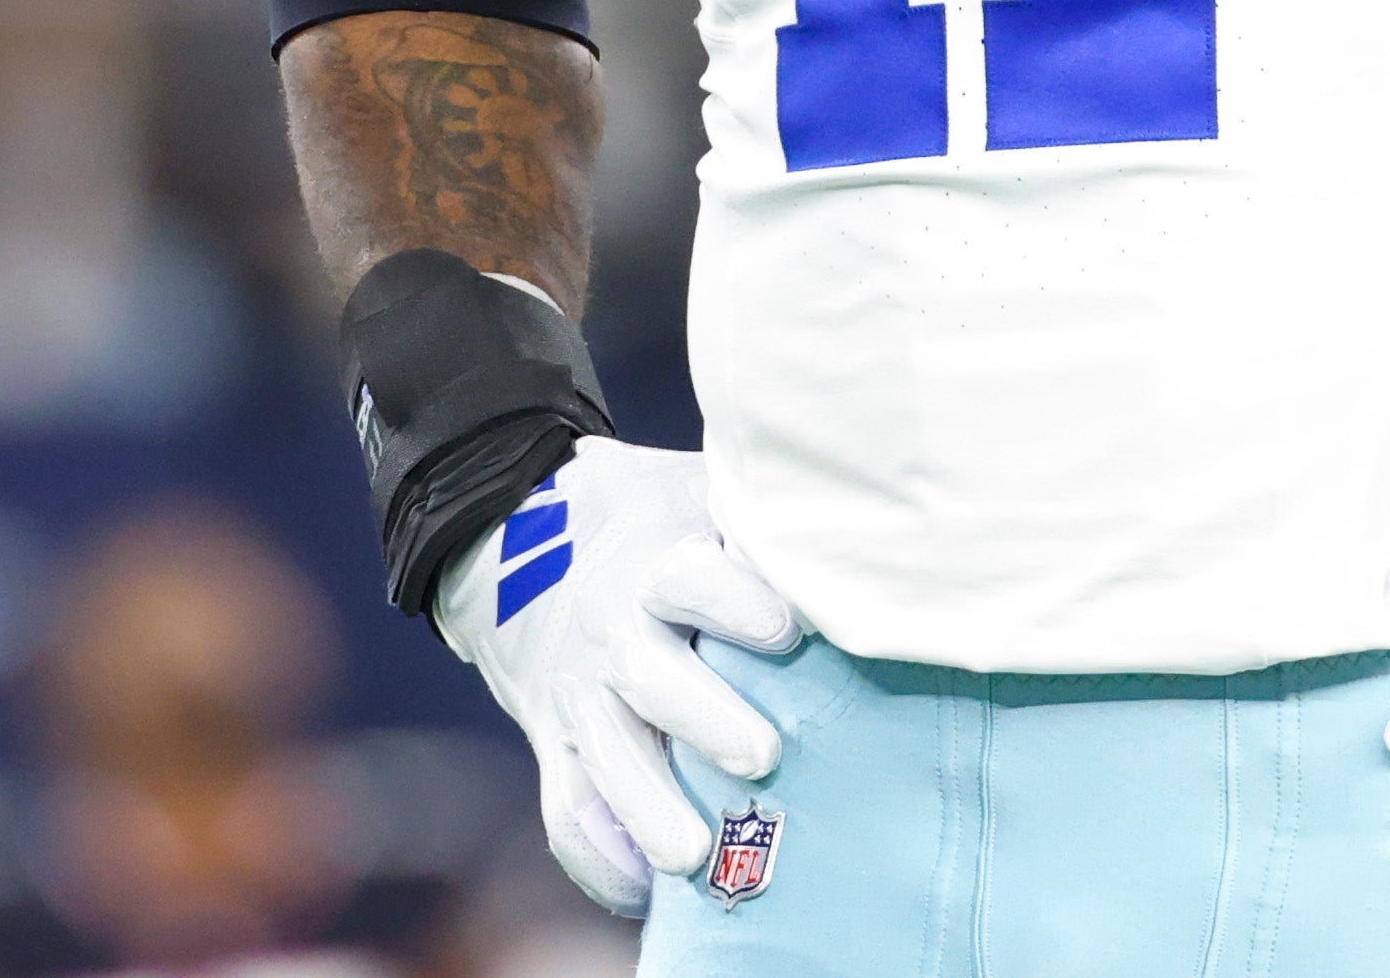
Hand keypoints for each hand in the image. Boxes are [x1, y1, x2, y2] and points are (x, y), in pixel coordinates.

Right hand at [432, 439, 804, 916]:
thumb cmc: (655, 524)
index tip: (786, 629)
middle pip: (650, 677)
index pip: (688, 578)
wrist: (521, 542)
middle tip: (762, 756)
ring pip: (607, 758)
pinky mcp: (557, 747)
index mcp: (656, 564)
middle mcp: (615, 634)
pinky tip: (641, 892)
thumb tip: (869, 537)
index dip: (735, 601)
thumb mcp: (700, 496)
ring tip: (694, 854)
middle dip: (703, 718)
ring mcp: (581, 697)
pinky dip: (599, 855)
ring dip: (649, 807)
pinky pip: (567, 809)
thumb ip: (765, 524)